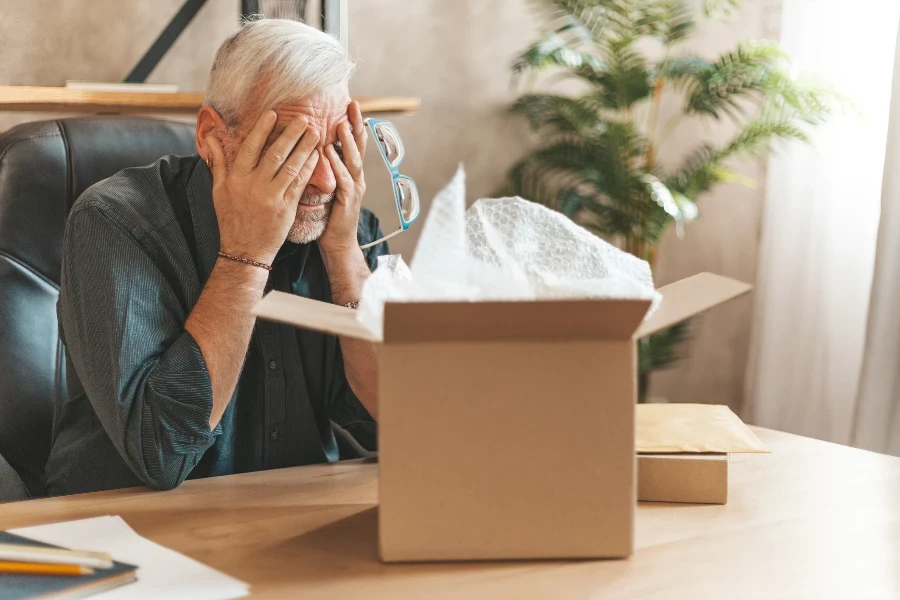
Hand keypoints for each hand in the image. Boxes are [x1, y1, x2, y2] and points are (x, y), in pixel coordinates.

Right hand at [205, 111, 319, 264]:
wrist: (244, 251)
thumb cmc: (231, 219)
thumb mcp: (218, 190)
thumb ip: (218, 162)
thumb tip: (210, 137)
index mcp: (236, 178)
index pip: (250, 147)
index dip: (262, 129)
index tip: (273, 114)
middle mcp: (253, 185)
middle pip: (275, 153)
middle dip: (291, 134)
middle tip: (303, 118)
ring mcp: (271, 197)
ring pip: (291, 166)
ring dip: (305, 148)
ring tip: (314, 133)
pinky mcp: (286, 208)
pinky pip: (299, 184)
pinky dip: (308, 168)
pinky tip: (316, 157)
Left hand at [320, 100, 366, 256]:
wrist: (337, 244)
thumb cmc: (328, 216)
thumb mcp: (327, 187)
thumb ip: (325, 168)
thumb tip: (315, 148)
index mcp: (351, 173)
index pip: (354, 144)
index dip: (353, 123)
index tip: (349, 103)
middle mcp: (356, 178)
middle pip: (359, 147)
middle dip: (355, 125)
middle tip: (353, 104)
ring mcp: (354, 190)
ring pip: (353, 161)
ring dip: (348, 142)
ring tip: (341, 124)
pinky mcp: (348, 202)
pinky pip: (343, 180)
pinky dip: (337, 165)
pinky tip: (330, 153)